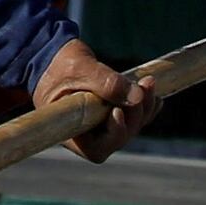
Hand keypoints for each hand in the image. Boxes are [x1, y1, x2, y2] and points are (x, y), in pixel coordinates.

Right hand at [31, 37, 146, 162]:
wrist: (54, 55)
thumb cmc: (59, 64)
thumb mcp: (79, 68)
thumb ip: (106, 82)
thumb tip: (137, 96)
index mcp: (69, 130)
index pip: (95, 148)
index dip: (113, 136)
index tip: (117, 111)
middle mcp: (86, 134)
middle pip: (118, 139)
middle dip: (134, 116)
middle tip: (141, 89)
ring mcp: (99, 126)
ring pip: (129, 128)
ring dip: (143, 109)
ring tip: (147, 83)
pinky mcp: (110, 115)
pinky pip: (134, 118)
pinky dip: (146, 107)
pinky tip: (151, 92)